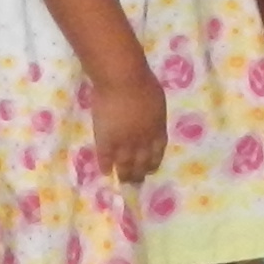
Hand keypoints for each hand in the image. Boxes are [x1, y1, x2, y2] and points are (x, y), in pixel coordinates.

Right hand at [83, 58, 168, 187]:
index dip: (153, 163)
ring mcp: (123, 142)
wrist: (123, 80)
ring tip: (122, 181)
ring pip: (124, 165)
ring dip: (124, 175)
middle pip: (141, 163)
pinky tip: (106, 172)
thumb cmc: (143, 84)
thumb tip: (152, 121)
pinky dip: (105, 166)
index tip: (150, 170)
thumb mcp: (158, 102)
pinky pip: (105, 157)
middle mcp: (142, 141)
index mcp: (157, 130)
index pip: (157, 153)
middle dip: (139, 174)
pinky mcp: (105, 139)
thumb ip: (155, 115)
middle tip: (135, 182)